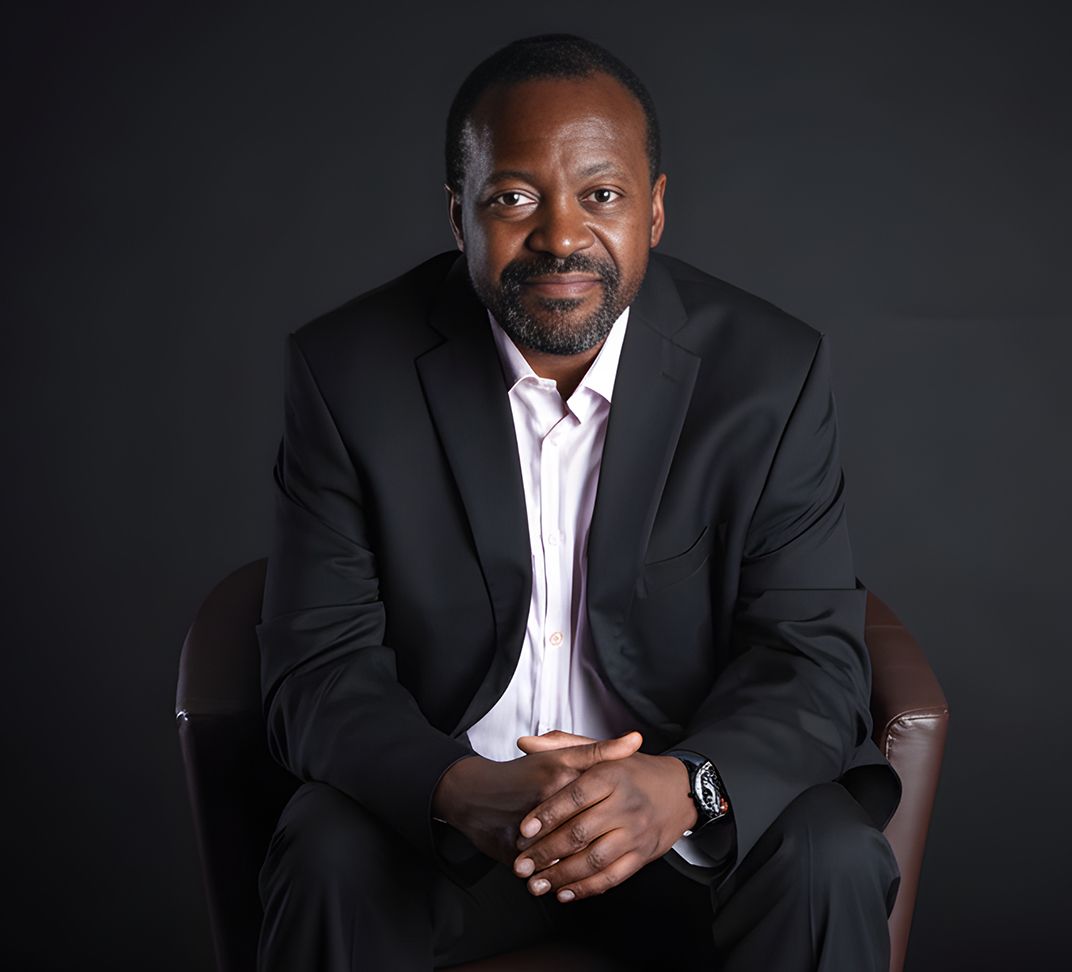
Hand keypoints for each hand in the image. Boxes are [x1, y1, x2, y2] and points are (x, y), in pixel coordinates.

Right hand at [431, 731, 641, 866]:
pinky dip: (554, 873)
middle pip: (587, 830)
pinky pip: (544, 868)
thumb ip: (600, 750)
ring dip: (577, 863)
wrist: (473, 793)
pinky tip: (561, 875)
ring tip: (585, 863)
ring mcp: (529, 828)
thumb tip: (636, 740)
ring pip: (567, 853)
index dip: (611, 814)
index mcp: (560, 774)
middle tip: (607, 844)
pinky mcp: (513, 850)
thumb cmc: (520, 775)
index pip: (600, 800)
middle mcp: (546, 799)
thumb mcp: (560, 756)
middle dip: (599, 842)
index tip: (618, 820)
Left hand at [511, 731, 697, 901]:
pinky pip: (612, 877)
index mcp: (611, 776)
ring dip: (562, 876)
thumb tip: (525, 742)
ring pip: (594, 860)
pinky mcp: (642, 856)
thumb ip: (562, 745)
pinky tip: (565, 892)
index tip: (524, 829)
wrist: (679, 790)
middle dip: (546, 852)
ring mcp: (635, 833)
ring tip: (536, 883)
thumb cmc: (634, 771)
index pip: (574, 796)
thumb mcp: (601, 752)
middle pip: (580, 832)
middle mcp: (625, 805)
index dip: (547, 814)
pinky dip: (586, 889)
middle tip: (521, 864)